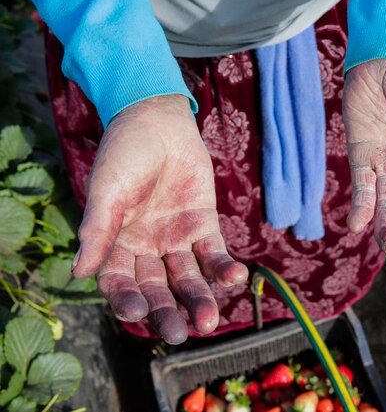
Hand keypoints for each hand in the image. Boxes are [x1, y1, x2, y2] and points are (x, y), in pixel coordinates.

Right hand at [71, 95, 247, 343]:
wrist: (159, 121)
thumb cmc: (124, 153)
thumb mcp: (108, 190)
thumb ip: (98, 229)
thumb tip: (79, 272)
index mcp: (116, 244)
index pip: (119, 283)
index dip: (126, 300)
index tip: (135, 313)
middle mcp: (147, 248)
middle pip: (157, 289)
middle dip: (167, 311)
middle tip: (179, 333)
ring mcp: (176, 238)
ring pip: (188, 277)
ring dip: (200, 298)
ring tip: (210, 320)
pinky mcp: (203, 225)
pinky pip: (214, 252)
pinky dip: (225, 267)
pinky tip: (236, 277)